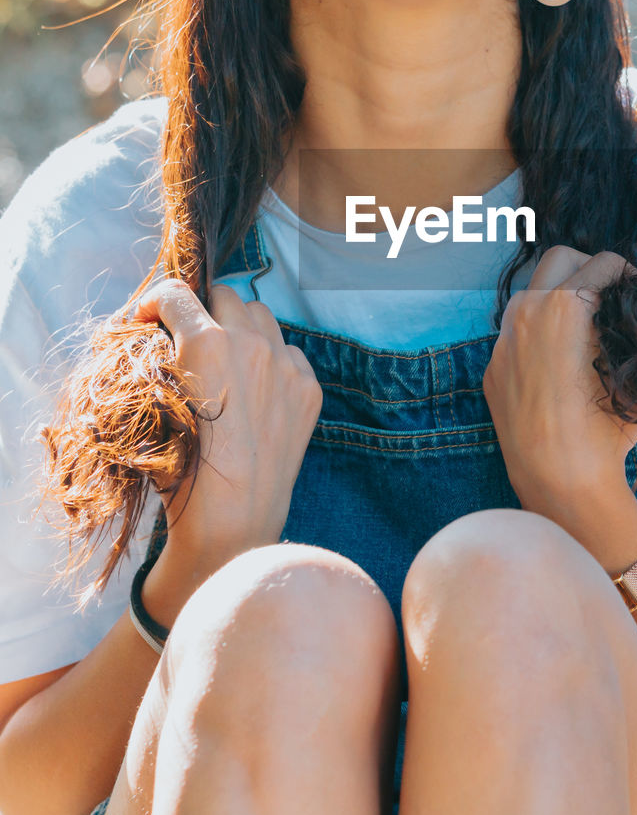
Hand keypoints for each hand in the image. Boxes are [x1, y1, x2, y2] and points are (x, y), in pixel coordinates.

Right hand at [133, 280, 322, 567]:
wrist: (232, 521)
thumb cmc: (181, 472)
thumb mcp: (154, 407)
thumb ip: (160, 361)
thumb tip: (158, 336)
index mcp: (206, 344)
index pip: (176, 293)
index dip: (156, 302)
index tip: (150, 317)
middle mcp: (251, 344)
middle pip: (224, 296)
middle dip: (202, 311)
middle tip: (190, 339)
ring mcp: (285, 365)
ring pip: (261, 316)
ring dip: (241, 327)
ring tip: (228, 359)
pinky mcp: (308, 388)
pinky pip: (289, 351)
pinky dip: (272, 359)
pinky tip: (257, 389)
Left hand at [483, 245, 636, 524]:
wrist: (558, 480)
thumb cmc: (604, 431)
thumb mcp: (630, 374)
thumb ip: (626, 332)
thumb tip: (629, 315)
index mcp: (566, 306)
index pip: (603, 263)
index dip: (627, 273)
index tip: (636, 289)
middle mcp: (527, 312)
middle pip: (560, 258)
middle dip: (588, 268)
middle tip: (609, 294)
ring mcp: (504, 339)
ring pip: (531, 293)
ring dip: (558, 297)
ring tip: (585, 328)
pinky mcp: (493, 367)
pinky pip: (517, 333)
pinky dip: (539, 334)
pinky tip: (559, 365)